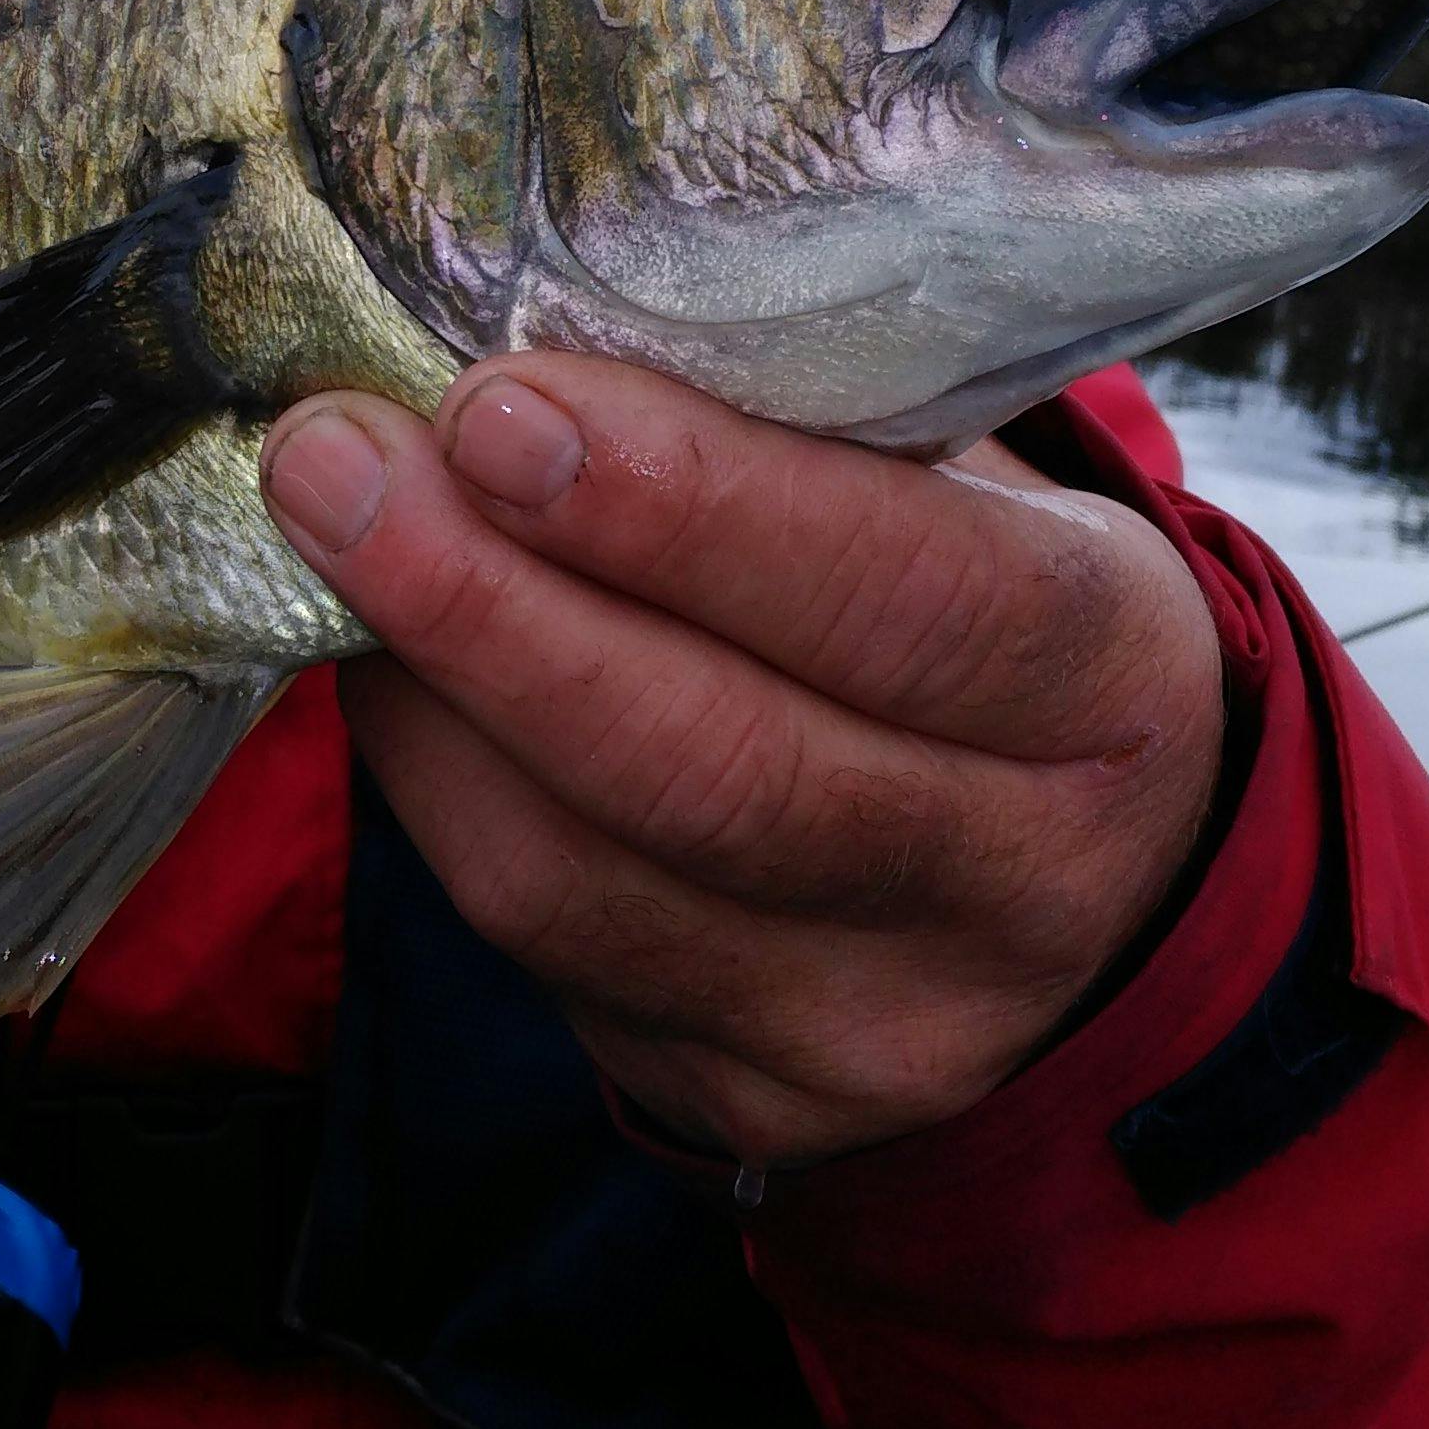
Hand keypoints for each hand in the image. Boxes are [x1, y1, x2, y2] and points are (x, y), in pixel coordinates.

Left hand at [260, 355, 1226, 1169]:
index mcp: (1111, 683)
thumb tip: (535, 325)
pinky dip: (432, 790)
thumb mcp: (983, 499)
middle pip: (723, 768)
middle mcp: (1019, 883)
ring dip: (426, 699)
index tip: (503, 404)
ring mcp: (879, 1029)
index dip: (692, 509)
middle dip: (495, 607)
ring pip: (588, 881)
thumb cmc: (985, 610)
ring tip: (318, 534)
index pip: (909, 598)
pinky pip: (538, 944)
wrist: (1090, 895)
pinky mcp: (741, 1103)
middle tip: (335, 460)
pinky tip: (379, 665)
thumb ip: (808, 432)